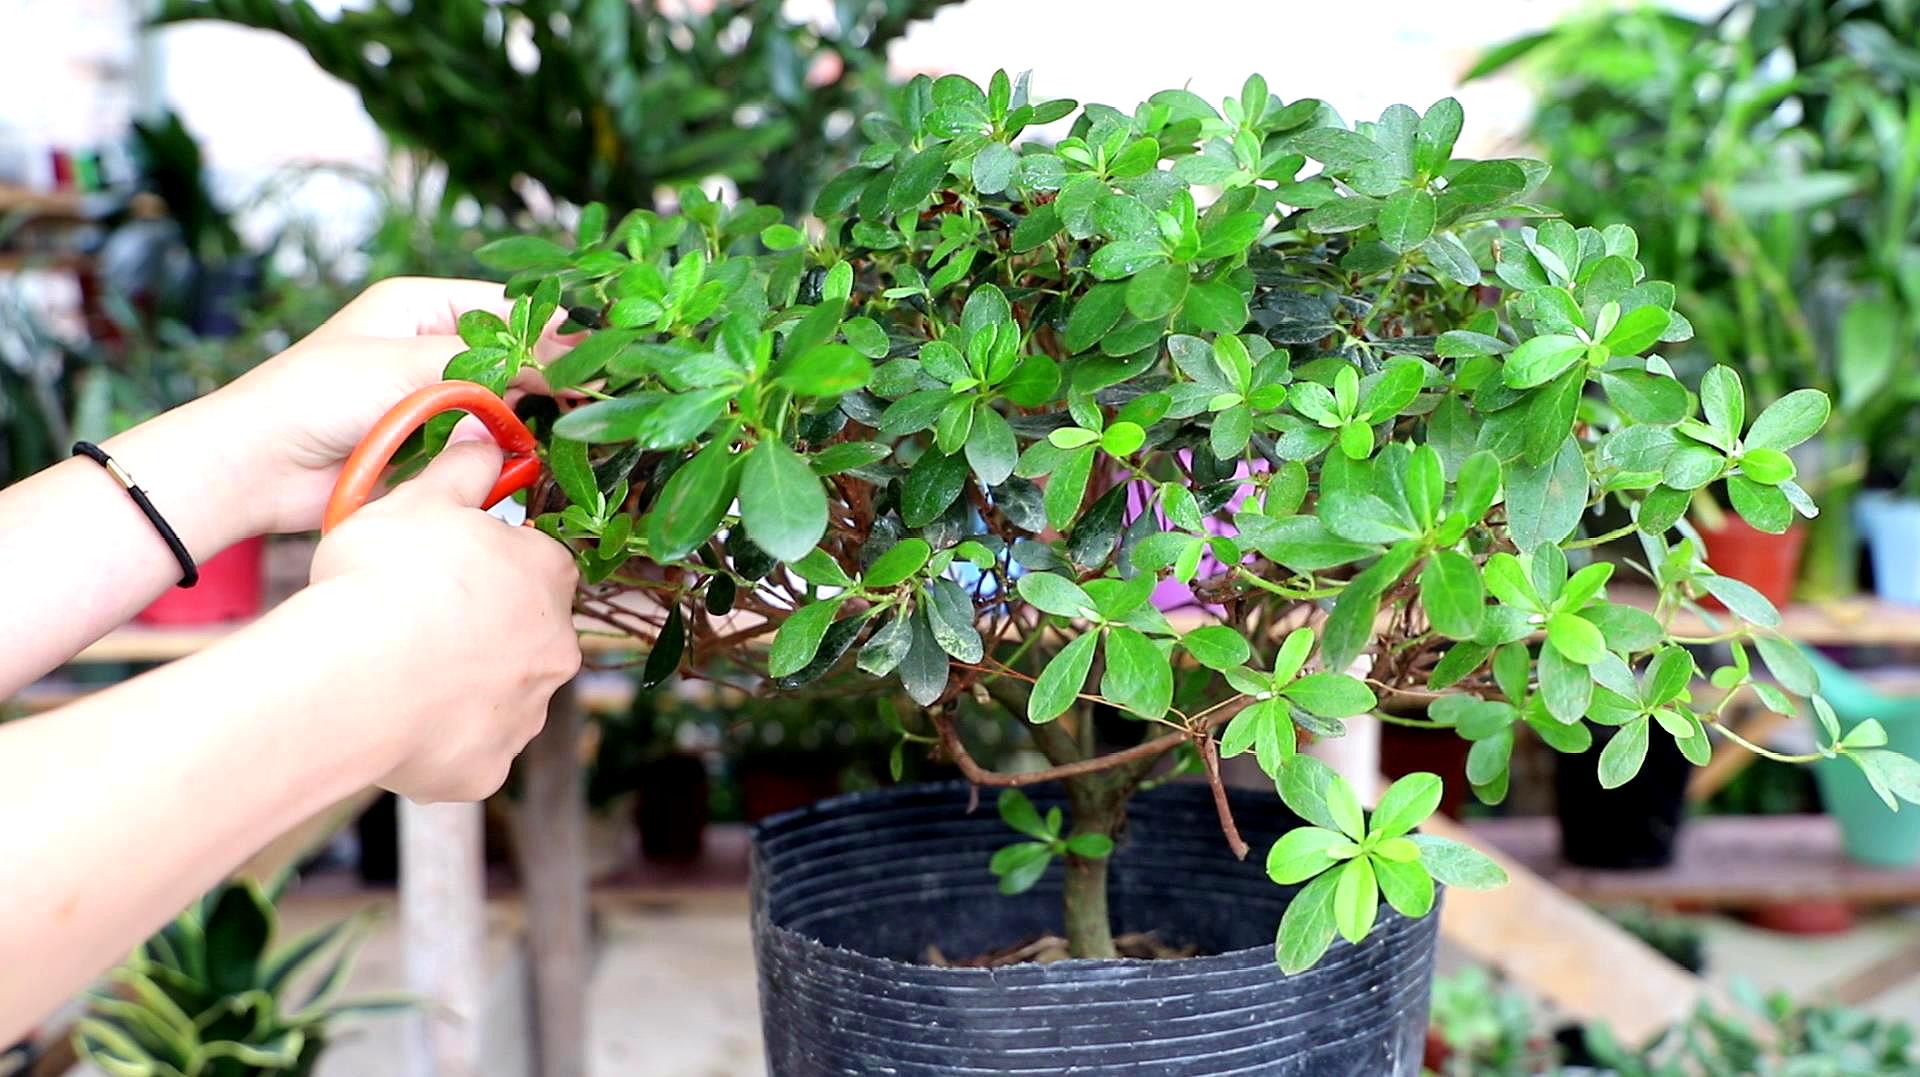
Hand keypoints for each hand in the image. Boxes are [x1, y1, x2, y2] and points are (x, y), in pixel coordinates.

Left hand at [207, 277, 573, 534]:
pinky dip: (511, 447)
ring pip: (508, 399)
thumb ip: (490, 364)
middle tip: (600, 394)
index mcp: (423, 306)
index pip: (511, 306)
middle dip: (554, 372)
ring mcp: (436, 395)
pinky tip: (540, 455)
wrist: (257, 467)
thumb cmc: (316, 396)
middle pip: (516, 353)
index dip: (557, 328)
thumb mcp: (408, 366)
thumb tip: (566, 366)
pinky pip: (488, 439)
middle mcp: (434, 345)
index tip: (604, 353)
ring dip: (534, 414)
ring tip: (578, 425)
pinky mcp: (433, 442)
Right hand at [307, 429, 581, 801]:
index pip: (539, 564)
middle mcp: (555, 648)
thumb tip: (487, 444)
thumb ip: (461, 472)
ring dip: (464, 686)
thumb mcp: (416, 501)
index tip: (450, 570)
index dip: (493, 565)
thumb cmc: (385, 578)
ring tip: (398, 676)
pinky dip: (441, 742)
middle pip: (526, 633)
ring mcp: (526, 714)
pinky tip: (397, 725)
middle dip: (485, 630)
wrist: (354, 677)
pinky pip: (469, 751)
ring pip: (501, 695)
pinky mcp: (487, 767)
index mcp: (547, 576)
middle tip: (419, 625)